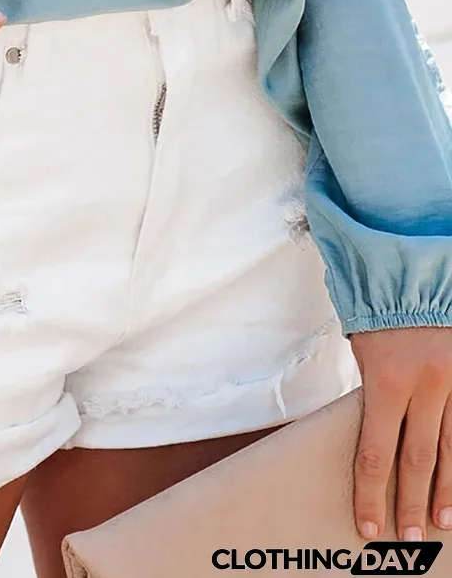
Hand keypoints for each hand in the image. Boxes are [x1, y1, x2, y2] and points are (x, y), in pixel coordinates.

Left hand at [350, 326, 451, 540]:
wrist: (412, 271)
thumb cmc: (380, 307)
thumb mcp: (364, 350)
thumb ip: (372, 392)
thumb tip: (374, 433)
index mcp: (387, 380)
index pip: (375, 453)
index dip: (371, 495)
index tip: (369, 526)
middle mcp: (424, 387)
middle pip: (416, 460)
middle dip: (411, 502)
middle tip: (409, 535)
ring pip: (451, 450)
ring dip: (445, 490)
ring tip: (442, 521)